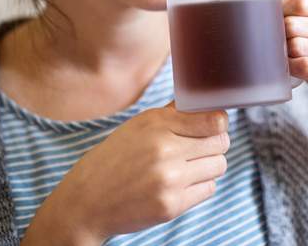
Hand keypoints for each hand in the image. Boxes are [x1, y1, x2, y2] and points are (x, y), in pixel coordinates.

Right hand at [22, 102, 229, 244]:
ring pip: (219, 166)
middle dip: (214, 144)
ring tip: (188, 166)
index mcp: (157, 123)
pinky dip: (199, 186)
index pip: (214, 120)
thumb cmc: (113, 159)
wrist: (86, 201)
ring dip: (208, 166)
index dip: (218, 123)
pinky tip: (180, 183)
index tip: (213, 125)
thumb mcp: (137, 126)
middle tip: (198, 148)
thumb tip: (203, 102)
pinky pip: (208, 189)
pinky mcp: (171, 205)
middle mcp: (165, 149)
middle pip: (221, 143)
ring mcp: (170, 179)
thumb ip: (172, 114)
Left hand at [283, 0, 307, 122]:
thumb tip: (259, 10)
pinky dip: (291, 68)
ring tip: (286, 60)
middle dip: (279, 37)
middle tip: (278, 47)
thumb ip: (294, 18)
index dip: (281, 12)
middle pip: (294, 25)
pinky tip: (290, 70)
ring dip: (284, 55)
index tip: (276, 23)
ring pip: (297, 45)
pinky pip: (305, 66)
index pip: (301, 1)